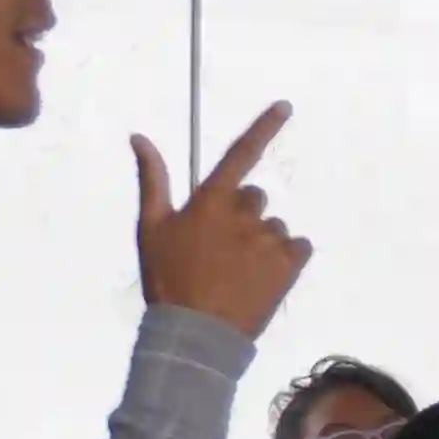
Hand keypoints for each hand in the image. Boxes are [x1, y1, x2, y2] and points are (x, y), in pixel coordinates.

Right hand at [134, 103, 310, 338]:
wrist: (196, 332)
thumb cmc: (168, 279)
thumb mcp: (151, 228)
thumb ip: (152, 180)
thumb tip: (140, 136)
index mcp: (210, 201)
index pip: (240, 154)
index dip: (264, 127)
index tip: (286, 106)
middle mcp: (244, 213)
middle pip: (254, 198)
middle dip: (242, 215)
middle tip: (222, 248)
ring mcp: (269, 237)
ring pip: (274, 227)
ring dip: (261, 242)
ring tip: (238, 271)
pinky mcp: (290, 263)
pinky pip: (299, 247)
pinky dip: (286, 258)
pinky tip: (263, 278)